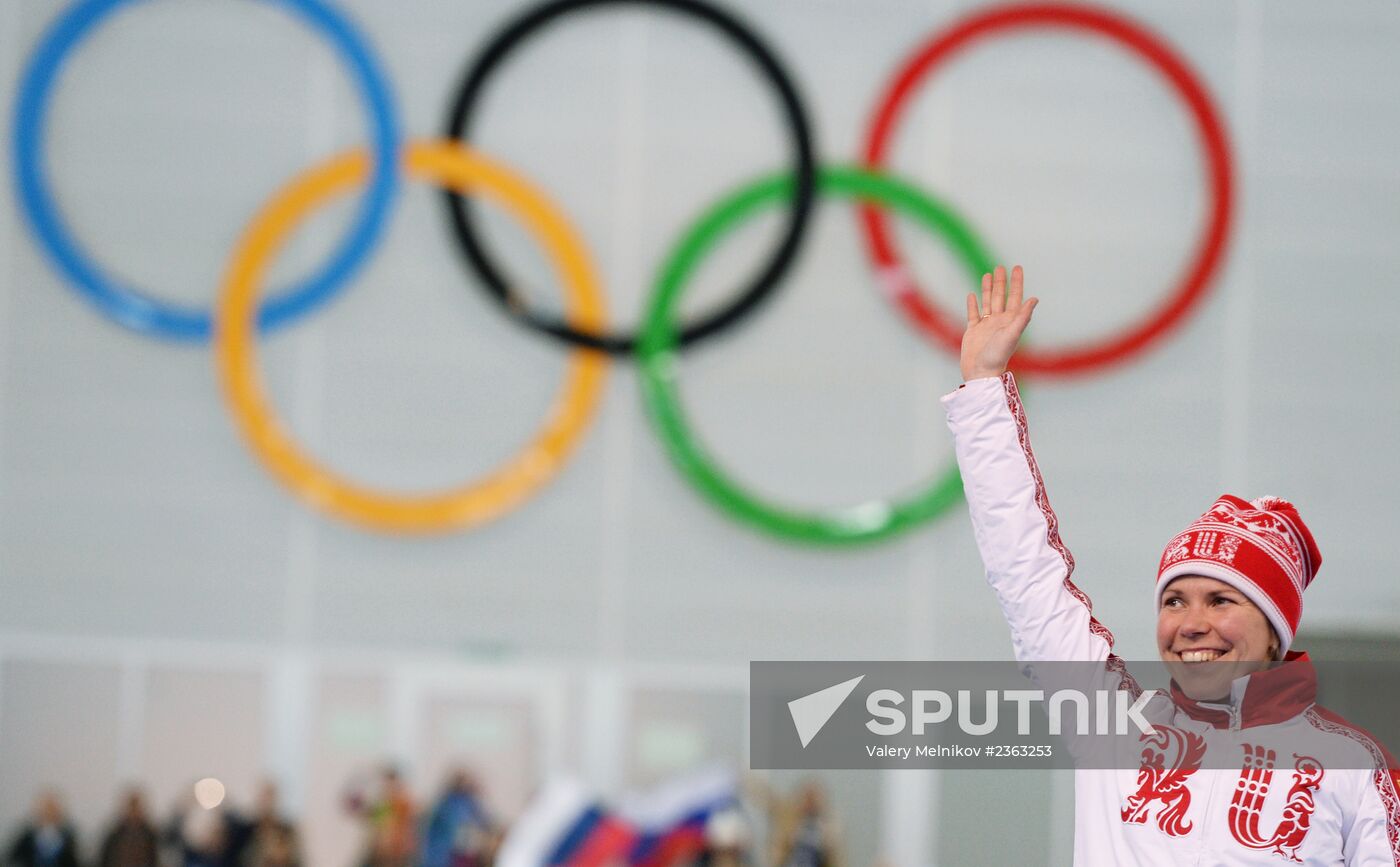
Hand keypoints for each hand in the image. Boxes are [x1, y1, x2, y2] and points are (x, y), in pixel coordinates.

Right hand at [961, 264, 1036, 380]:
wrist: (981, 373)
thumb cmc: (997, 356)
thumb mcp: (1012, 335)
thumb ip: (1022, 317)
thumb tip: (1034, 299)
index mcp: (1010, 321)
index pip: (1015, 297)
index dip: (1016, 282)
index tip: (1017, 267)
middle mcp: (999, 321)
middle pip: (1000, 297)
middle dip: (1001, 282)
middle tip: (1001, 267)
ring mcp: (985, 326)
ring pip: (987, 302)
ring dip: (987, 289)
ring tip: (987, 275)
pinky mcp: (972, 332)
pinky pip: (973, 314)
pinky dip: (972, 304)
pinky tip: (972, 295)